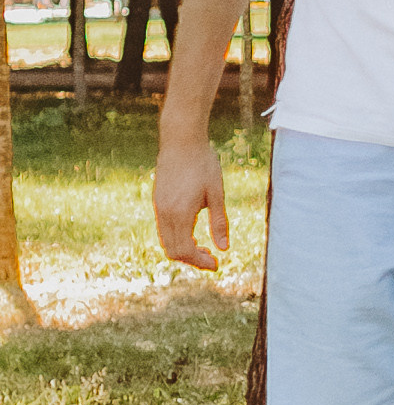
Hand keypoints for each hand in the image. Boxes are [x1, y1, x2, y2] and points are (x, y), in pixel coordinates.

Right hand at [155, 139, 229, 270]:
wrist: (181, 140)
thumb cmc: (203, 163)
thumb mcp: (217, 193)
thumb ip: (219, 222)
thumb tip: (224, 249)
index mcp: (180, 213)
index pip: (185, 250)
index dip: (200, 261)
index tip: (216, 264)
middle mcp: (165, 213)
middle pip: (173, 251)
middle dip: (192, 259)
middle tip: (212, 259)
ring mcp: (158, 207)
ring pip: (166, 241)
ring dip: (183, 249)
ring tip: (203, 248)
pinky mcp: (157, 201)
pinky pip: (163, 230)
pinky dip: (177, 238)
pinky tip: (192, 232)